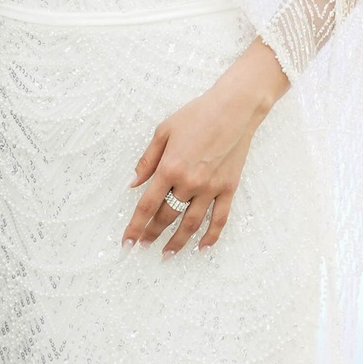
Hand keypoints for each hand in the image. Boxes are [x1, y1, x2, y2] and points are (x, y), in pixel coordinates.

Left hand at [124, 38, 288, 252]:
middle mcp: (189, 183)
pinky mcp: (228, 189)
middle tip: (143, 245)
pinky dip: (211, 236)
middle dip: (152, 234)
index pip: (147, 205)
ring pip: (190, 224)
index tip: (128, 241)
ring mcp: (210, 188)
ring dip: (177, 242)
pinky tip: (201, 247)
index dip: (135, 226)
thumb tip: (133, 184)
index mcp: (170, 168)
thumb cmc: (197, 115)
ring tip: (167, 253)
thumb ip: (147, 160)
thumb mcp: (163, 131)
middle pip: (166, 217)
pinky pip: (219, 219)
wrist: (234, 109)